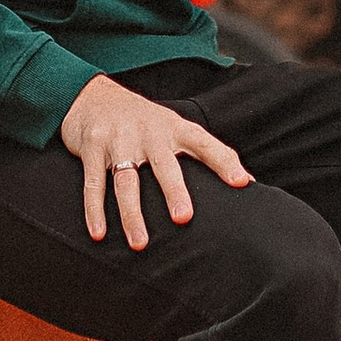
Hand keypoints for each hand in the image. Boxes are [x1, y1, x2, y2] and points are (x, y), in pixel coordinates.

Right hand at [59, 72, 252, 248]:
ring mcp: (119, 140)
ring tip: (141, 244)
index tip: (242, 183)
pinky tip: (99, 234)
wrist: (92, 96)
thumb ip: (204, 152)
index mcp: (173, 128)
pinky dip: (95, 210)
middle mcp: (149, 133)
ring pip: (127, 181)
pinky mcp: (93, 148)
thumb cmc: (143, 121)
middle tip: (184, 219)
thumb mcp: (173, 128)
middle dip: (174, 191)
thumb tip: (247, 182)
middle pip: (164, 165)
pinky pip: (93, 183)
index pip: (204, 143)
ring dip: (132, 214)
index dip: (224, 162)